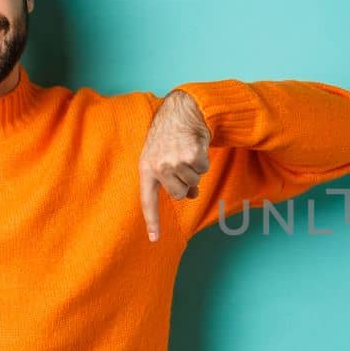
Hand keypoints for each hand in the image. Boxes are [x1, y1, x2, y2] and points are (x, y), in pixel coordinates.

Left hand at [139, 89, 210, 241]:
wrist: (182, 111)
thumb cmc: (169, 135)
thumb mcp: (160, 156)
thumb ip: (169, 178)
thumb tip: (191, 196)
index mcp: (146, 168)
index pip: (148, 200)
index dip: (152, 220)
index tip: (154, 239)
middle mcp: (159, 167)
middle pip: (179, 194)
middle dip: (185, 184)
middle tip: (183, 166)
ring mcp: (175, 161)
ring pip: (193, 182)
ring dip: (194, 169)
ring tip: (187, 151)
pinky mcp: (192, 156)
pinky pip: (203, 169)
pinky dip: (203, 160)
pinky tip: (195, 146)